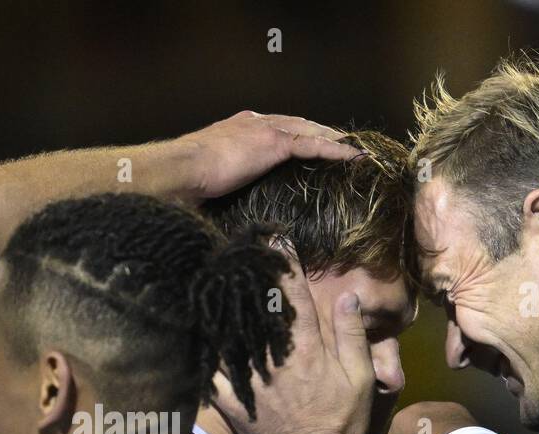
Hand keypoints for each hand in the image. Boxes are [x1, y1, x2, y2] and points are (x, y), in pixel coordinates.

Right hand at [175, 112, 359, 200]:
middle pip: (298, 124)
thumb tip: (224, 206)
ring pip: (310, 131)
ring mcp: (266, 129)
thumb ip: (225, 182)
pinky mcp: (274, 142)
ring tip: (355, 150)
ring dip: (334, 140)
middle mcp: (255, 122)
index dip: (296, 135)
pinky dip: (336, 151)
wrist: (182, 169)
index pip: (276, 129)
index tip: (309, 145)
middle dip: (320, 133)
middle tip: (341, 144)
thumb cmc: (188, 180)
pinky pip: (314, 145)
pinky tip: (353, 157)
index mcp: (239, 128)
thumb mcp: (211, 178)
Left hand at [212, 243, 373, 433]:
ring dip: (219, 308)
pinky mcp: (233, 401)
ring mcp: (250, 379)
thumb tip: (348, 294)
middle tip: (233, 250)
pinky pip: (211, 373)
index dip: (285, 262)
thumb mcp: (359, 377)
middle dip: (244, 277)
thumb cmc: (342, 421)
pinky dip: (201, 354)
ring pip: (228, 335)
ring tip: (209, 283)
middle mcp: (273, 357)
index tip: (276, 236)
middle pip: (254, 308)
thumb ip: (351, 334)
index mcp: (307, 347)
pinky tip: (191, 334)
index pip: (295, 295)